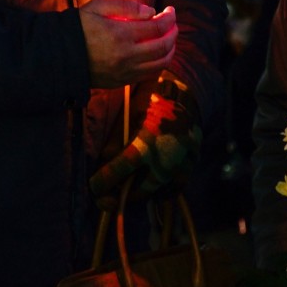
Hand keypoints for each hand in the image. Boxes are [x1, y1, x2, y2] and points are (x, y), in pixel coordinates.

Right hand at [79, 0, 177, 87]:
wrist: (59, 56)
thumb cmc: (78, 28)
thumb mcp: (97, 8)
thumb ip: (125, 7)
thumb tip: (151, 12)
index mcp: (120, 34)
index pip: (157, 27)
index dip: (169, 18)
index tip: (170, 10)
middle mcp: (126, 56)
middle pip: (163, 46)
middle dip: (173, 33)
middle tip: (172, 24)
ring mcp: (125, 71)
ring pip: (160, 63)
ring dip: (170, 50)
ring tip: (168, 39)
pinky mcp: (122, 81)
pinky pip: (149, 74)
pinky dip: (158, 63)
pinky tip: (156, 53)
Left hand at [90, 75, 201, 201]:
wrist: (184, 92)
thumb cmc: (152, 100)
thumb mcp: (129, 118)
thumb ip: (116, 142)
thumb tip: (106, 161)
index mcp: (145, 145)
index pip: (118, 172)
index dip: (103, 182)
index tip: (95, 186)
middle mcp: (165, 160)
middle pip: (139, 191)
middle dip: (122, 194)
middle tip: (112, 194)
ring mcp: (181, 164)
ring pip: (159, 192)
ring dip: (143, 193)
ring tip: (132, 190)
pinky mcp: (192, 163)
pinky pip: (178, 186)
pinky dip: (164, 190)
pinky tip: (154, 187)